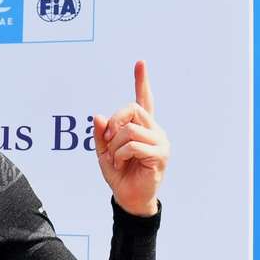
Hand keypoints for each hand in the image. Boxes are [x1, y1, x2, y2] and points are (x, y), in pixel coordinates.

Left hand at [93, 60, 169, 215]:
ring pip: (130, 129)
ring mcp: (160, 142)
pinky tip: (121, 163)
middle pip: (132, 108)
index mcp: (142, 127)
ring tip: (116, 158)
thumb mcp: (103, 152)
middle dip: (113, 123)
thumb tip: (98, 116)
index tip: (140, 62)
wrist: (129, 197)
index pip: (144, 99)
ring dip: (115, 145)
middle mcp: (154, 130)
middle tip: (107, 141)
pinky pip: (133, 145)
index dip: (141, 81)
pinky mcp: (160, 155)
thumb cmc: (119, 174)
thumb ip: (101, 135)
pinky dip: (120, 154)